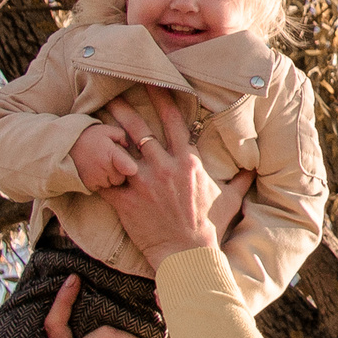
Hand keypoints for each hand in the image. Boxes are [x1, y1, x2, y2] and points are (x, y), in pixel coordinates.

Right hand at [70, 121, 138, 191]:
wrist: (63, 147)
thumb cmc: (87, 137)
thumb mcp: (105, 130)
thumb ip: (120, 135)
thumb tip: (129, 145)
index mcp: (110, 153)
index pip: (124, 165)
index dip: (129, 167)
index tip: (132, 169)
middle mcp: (103, 168)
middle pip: (121, 178)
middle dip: (118, 172)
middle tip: (109, 161)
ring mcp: (95, 179)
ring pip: (111, 184)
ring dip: (109, 178)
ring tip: (100, 165)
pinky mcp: (88, 186)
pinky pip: (101, 188)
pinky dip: (100, 182)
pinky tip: (94, 171)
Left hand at [97, 87, 224, 269]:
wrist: (188, 256)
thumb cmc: (209, 228)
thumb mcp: (229, 201)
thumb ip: (240, 182)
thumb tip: (253, 171)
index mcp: (188, 162)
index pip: (175, 122)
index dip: (163, 99)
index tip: (154, 82)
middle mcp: (165, 168)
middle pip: (140, 129)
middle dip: (125, 108)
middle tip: (112, 93)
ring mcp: (143, 184)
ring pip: (119, 149)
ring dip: (106, 133)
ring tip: (93, 119)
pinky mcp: (127, 202)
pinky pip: (105, 181)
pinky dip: (94, 170)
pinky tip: (83, 160)